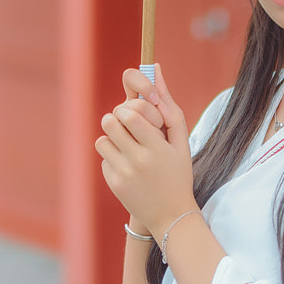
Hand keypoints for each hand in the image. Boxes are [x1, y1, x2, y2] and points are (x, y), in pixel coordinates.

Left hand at [95, 63, 193, 232]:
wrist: (171, 215)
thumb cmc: (178, 172)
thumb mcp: (180, 140)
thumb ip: (168, 104)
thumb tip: (156, 67)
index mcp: (158, 148)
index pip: (130, 114)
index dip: (130, 110)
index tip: (138, 116)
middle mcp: (138, 161)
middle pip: (111, 122)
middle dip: (118, 119)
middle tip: (128, 126)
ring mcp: (124, 174)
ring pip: (102, 139)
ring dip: (112, 138)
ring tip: (128, 145)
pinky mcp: (113, 183)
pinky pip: (103, 158)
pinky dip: (113, 157)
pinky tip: (128, 167)